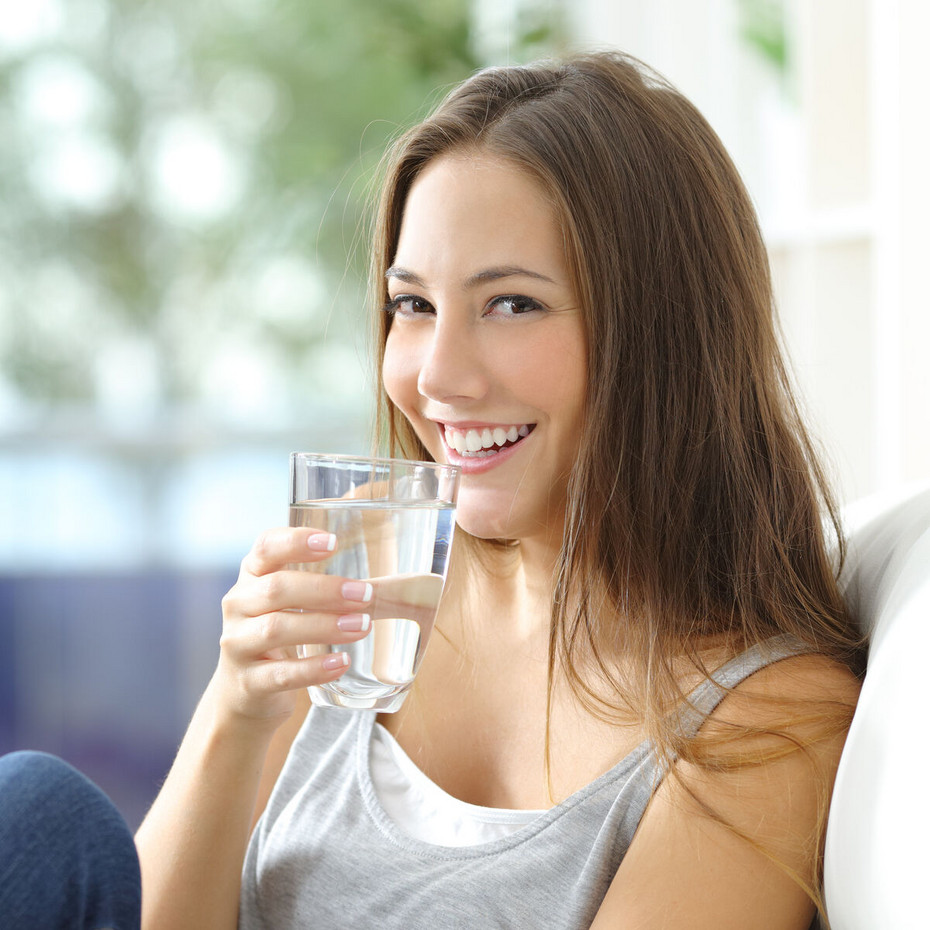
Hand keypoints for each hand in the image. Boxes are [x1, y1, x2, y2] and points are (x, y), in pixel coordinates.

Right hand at [214, 526, 373, 727]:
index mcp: (252, 576)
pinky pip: (281, 674)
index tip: (332, 542)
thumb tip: (394, 557)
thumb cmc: (280, 631)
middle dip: (324, 589)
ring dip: (324, 625)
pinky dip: (313, 668)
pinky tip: (341, 663)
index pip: (266, 547)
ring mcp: (238, 644)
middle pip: (277, 588)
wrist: (244, 692)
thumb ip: (323, 576)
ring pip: (276, 628)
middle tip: (366, 593)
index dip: (296, 541)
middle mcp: (239, 605)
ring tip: (363, 625)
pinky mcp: (248, 682)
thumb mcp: (290, 600)